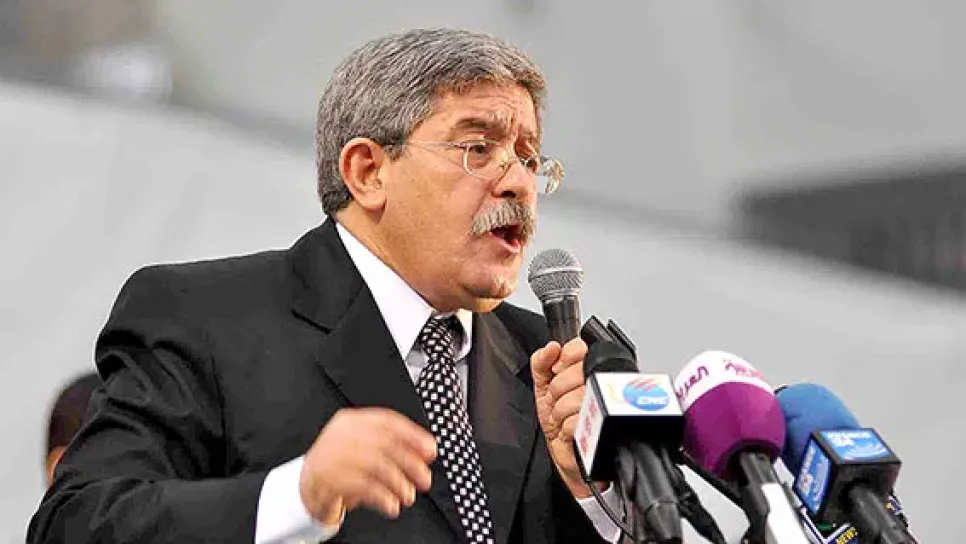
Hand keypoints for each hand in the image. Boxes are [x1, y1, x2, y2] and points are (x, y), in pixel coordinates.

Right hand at [299, 407, 436, 523]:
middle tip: (424, 478)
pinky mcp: (327, 480)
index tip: (431, 450)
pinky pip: (363, 487)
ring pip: (376, 466)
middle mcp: (340, 435)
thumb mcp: (365, 450)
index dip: (413, 435)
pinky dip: (383, 497)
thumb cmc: (340, 466)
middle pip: (385, 444)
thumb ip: (392, 447)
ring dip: (399, 483)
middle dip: (411, 463)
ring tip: (408, 495)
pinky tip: (391, 505)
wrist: (306, 486)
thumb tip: (425, 451)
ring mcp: (332, 456)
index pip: (387, 421)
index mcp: (350, 421)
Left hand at [531, 338, 598, 497]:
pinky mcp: (602, 426)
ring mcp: (603, 404)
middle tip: (557, 401)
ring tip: (563, 418)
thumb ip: (542, 363)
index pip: (579, 348)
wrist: (568, 453)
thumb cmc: (559, 421)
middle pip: (574, 373)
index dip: (565, 358)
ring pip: (574, 398)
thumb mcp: (542, 387)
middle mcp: (598, 383)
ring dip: (560, 413)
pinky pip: (575, 420)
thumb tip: (551, 347)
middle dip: (556, 391)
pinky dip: (565, 429)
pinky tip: (569, 430)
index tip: (557, 370)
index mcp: (584, 369)